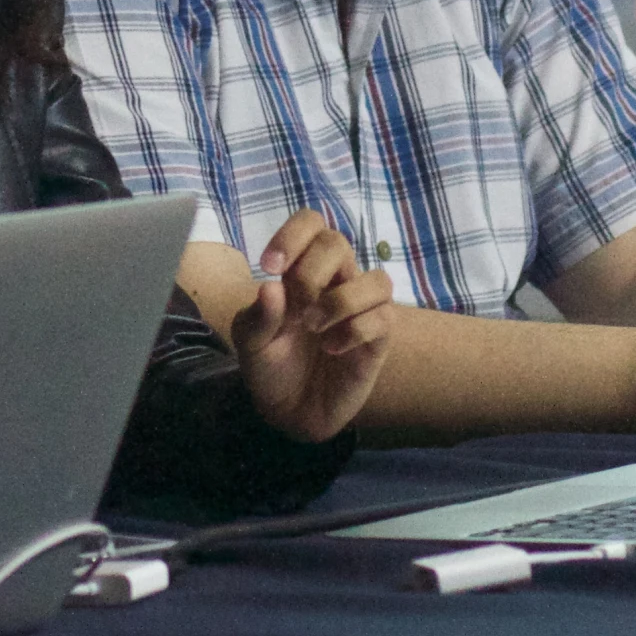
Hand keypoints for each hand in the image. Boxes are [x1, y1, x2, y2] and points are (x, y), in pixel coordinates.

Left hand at [229, 212, 394, 441]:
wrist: (287, 411)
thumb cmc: (270, 364)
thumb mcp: (251, 342)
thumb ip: (259, 316)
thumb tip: (271, 287)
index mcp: (301, 269)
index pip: (310, 224)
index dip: (293, 235)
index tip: (270, 266)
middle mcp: (335, 281)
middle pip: (338, 243)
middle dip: (311, 272)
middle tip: (295, 309)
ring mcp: (360, 310)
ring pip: (377, 279)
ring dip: (341, 301)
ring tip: (314, 328)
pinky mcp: (377, 340)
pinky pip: (384, 319)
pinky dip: (355, 330)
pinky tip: (332, 349)